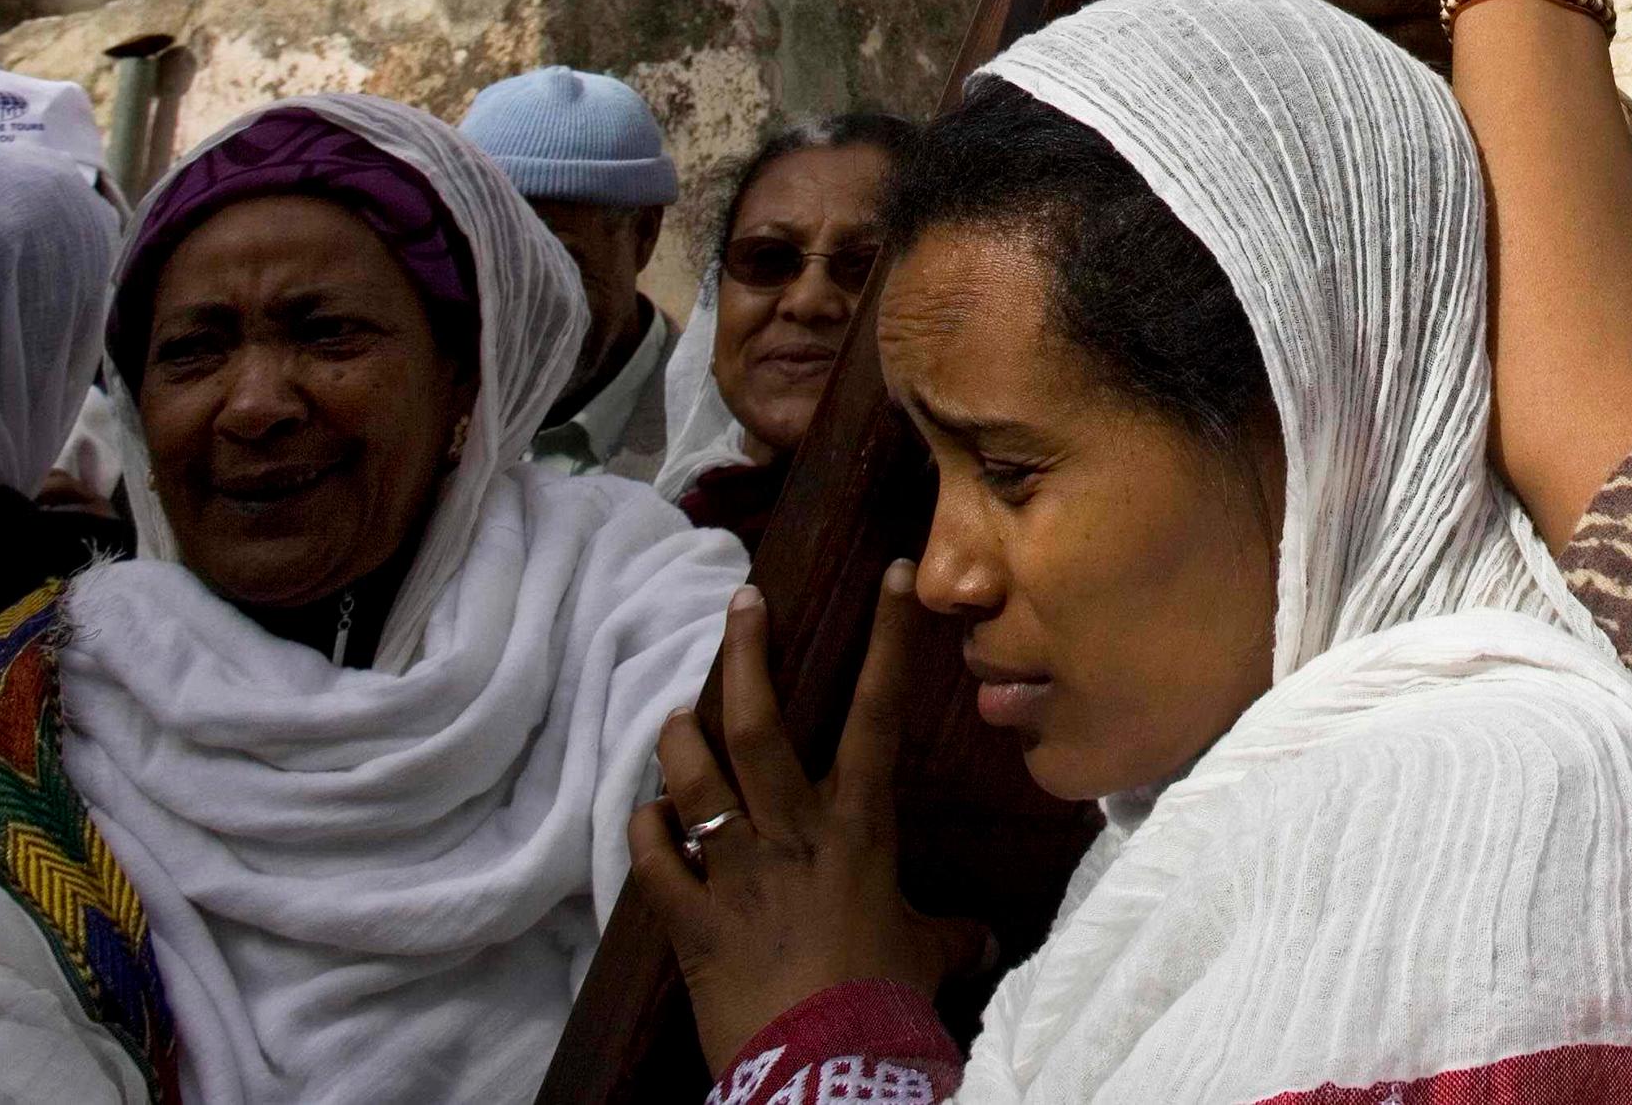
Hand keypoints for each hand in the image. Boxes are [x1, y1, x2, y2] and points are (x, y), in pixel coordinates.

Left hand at [627, 569, 986, 1074]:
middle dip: (744, 655)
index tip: (885, 575)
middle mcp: (791, 832)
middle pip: (756, 725)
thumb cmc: (886, 1000)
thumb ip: (948, 936)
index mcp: (858, 827)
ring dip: (678, 740)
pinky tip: (646, 816)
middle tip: (741, 604)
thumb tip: (985, 942)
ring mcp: (734, 871)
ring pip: (694, 778)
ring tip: (673, 713)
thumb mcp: (927, 957)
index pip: (877, 714)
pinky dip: (647, 832)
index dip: (885, 640)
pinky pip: (655, 860)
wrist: (825, 1068)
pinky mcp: (690, 919)